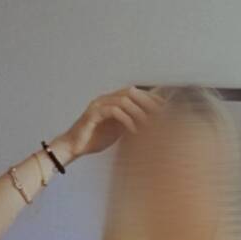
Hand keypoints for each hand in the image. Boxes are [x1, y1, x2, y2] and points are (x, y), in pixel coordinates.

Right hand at [48, 86, 163, 164]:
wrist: (75, 147)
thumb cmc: (96, 139)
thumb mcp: (119, 130)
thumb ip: (132, 122)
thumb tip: (152, 123)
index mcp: (113, 100)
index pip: (136, 92)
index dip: (151, 97)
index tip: (165, 108)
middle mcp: (106, 98)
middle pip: (131, 92)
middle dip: (148, 102)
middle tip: (161, 115)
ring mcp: (98, 104)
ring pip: (124, 100)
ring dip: (139, 112)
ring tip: (149, 125)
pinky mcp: (93, 114)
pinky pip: (114, 112)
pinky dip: (127, 120)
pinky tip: (134, 131)